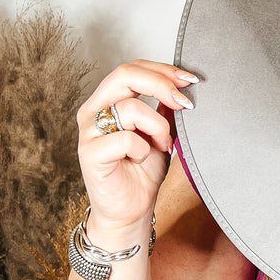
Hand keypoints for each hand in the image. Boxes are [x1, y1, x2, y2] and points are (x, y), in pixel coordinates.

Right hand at [75, 60, 197, 237]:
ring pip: (131, 107)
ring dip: (158, 126)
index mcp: (109, 100)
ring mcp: (89, 131)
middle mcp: (94, 110)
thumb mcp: (161, 132)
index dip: (163, 70)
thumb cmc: (142, 172)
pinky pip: (125, 139)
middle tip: (185, 103)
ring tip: (162, 145)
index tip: (190, 81)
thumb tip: (183, 85)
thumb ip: (165, 108)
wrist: (131, 211)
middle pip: (125, 74)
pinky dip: (143, 149)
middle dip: (162, 84)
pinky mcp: (90, 153)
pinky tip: (142, 159)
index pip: (133, 68)